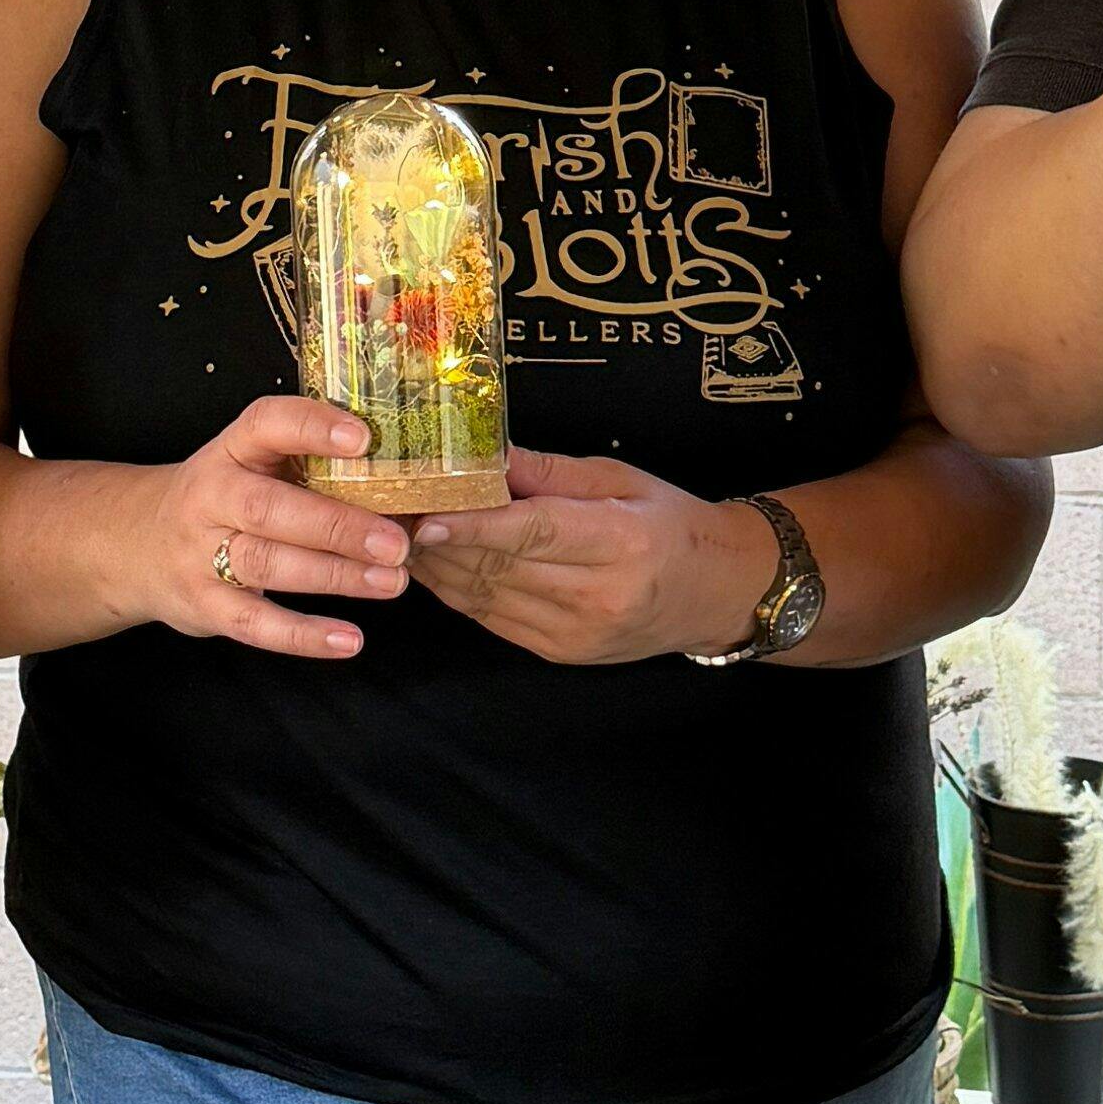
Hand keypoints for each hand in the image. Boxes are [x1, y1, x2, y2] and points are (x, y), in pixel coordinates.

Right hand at [136, 394, 413, 660]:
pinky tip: (349, 639)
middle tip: (396, 541)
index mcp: (230, 450)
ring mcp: (201, 554)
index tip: (363, 437)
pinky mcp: (204, 605)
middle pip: (271, 508)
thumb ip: (305, 467)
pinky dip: (303, 635)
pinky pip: (255, 623)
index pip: (266, 424)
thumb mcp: (247, 466)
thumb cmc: (221, 500)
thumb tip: (404, 485)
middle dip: (338, 525)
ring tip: (391, 582)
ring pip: (268, 564)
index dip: (312, 427)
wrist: (135, 543)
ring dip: (334, 575)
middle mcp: (210, 496)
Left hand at [407, 448, 777, 666]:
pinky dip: (455, 587)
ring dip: (435, 565)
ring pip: (484, 596)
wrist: (714, 591)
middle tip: (388, 505)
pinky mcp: (558, 652)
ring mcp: (575, 633)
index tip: (427, 515)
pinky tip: (431, 560)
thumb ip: (548, 471)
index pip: (535, 534)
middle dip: (436, 538)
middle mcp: (597, 595)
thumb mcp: (619, 479)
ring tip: (394, 529)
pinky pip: (490, 617)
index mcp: (620, 542)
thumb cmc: (669, 524)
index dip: (476, 527)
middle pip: (499, 566)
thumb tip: (483, 451)